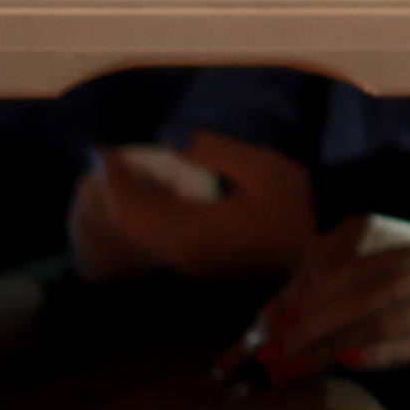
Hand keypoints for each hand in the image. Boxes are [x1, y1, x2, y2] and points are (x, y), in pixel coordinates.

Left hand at [70, 131, 320, 282]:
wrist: (307, 263)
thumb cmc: (292, 214)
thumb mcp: (269, 171)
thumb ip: (217, 150)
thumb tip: (167, 136)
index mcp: (193, 232)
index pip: (131, 211)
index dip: (112, 179)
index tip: (106, 152)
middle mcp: (173, 257)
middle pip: (114, 229)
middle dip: (101, 193)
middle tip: (106, 164)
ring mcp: (172, 270)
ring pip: (114, 247)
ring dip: (103, 214)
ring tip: (109, 186)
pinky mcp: (175, 273)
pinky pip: (126, 258)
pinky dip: (112, 237)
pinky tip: (125, 215)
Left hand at [244, 210, 409, 372]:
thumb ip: (409, 279)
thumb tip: (343, 314)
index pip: (360, 270)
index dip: (312, 297)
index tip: (276, 324)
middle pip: (363, 294)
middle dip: (310, 326)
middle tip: (271, 353)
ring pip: (386, 320)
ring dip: (332, 347)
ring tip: (295, 369)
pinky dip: (382, 353)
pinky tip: (351, 363)